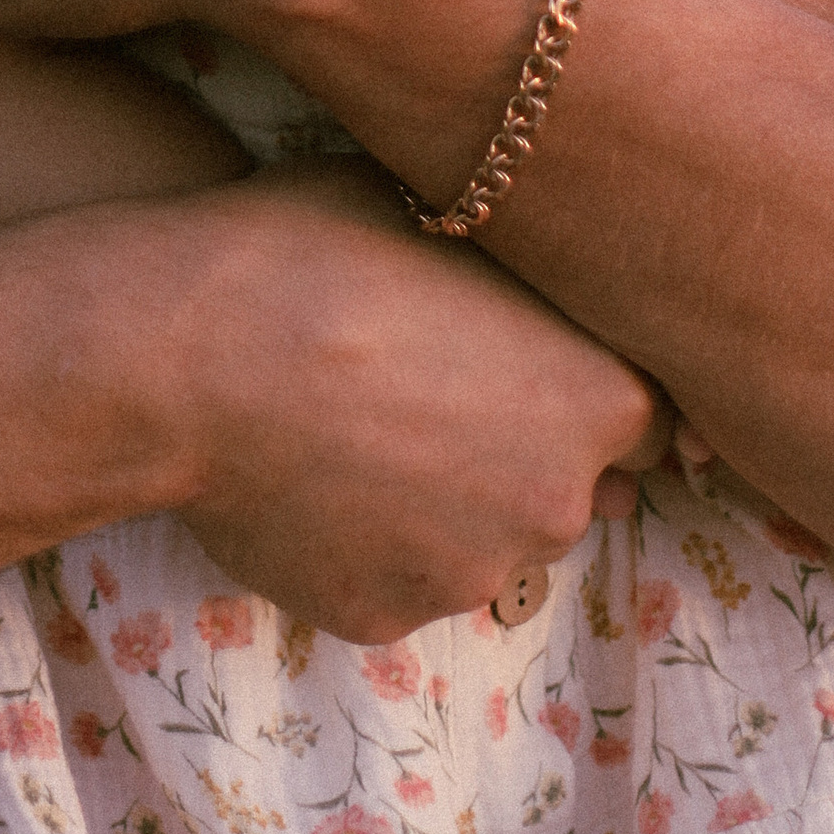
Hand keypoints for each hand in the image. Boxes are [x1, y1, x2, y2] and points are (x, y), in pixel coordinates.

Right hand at [147, 160, 661, 639]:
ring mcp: (468, 576)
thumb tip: (540, 287)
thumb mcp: (445, 213)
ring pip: (477, 541)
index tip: (526, 360)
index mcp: (599, 398)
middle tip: (424, 385)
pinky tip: (305, 472)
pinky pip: (394, 579)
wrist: (186, 350)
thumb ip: (524, 274)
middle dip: (513, 447)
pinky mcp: (383, 620)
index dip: (584, 387)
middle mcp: (557, 505)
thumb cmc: (319, 246)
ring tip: (350, 424)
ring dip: (439, 500)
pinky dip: (364, 541)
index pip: (648, 420)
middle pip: (563, 487)